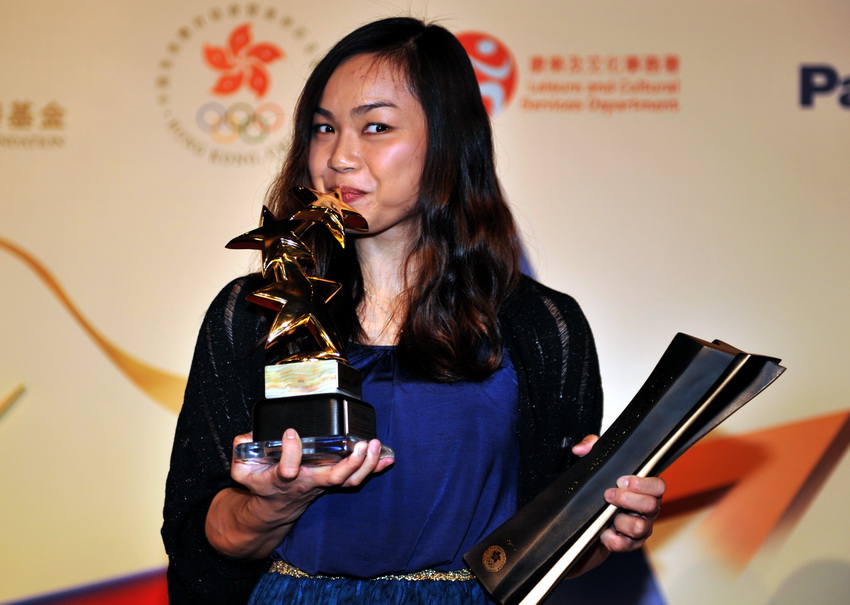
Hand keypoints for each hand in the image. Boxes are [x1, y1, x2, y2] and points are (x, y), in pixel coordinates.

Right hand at [232, 428, 393, 520]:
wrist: (273, 508)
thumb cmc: (261, 483)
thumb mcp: (242, 469)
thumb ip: (241, 449)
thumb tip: (250, 433)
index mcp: (283, 478)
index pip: (287, 468)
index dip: (290, 452)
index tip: (291, 432)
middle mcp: (307, 482)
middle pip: (333, 477)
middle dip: (350, 463)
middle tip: (361, 444)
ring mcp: (323, 483)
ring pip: (349, 480)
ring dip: (366, 464)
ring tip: (375, 444)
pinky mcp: (333, 481)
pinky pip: (357, 479)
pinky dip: (374, 468)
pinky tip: (388, 457)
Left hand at [572, 435, 664, 552]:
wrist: (588, 521)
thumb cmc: (600, 489)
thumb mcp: (597, 466)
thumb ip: (592, 448)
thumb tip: (581, 449)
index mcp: (645, 489)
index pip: (659, 486)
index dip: (643, 483)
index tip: (621, 480)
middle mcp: (647, 510)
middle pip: (651, 505)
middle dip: (627, 499)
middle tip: (608, 495)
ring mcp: (641, 528)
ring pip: (640, 527)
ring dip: (621, 520)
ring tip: (607, 515)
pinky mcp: (629, 545)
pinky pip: (626, 545)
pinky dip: (613, 539)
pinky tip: (604, 532)